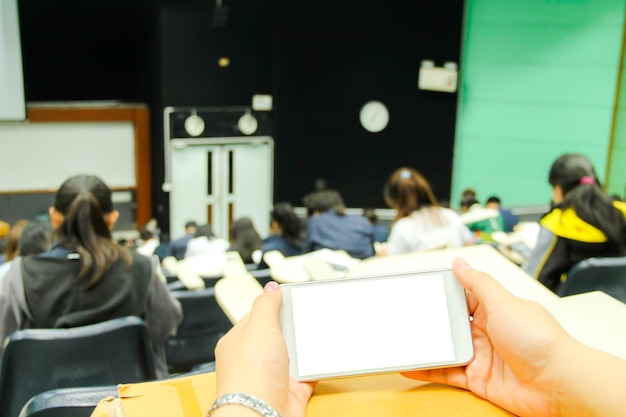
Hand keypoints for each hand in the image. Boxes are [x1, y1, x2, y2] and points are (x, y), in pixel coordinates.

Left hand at [214, 282, 314, 416]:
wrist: (260, 415)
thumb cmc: (251, 374)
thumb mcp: (258, 327)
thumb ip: (266, 305)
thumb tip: (270, 287)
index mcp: (239, 341)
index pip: (257, 316)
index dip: (274, 305)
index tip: (292, 296)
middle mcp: (254, 359)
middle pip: (278, 335)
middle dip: (293, 326)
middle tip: (310, 313)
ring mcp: (272, 376)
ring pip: (294, 354)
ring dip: (306, 347)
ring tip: (321, 332)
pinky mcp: (291, 392)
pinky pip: (308, 375)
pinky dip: (316, 367)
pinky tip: (324, 357)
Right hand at [402, 257, 573, 416]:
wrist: (559, 385)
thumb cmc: (541, 341)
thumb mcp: (504, 303)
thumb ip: (479, 284)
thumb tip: (460, 262)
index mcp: (493, 309)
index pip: (461, 296)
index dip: (442, 293)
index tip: (419, 288)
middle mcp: (485, 331)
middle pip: (449, 323)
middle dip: (429, 320)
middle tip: (403, 315)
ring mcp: (480, 355)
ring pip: (445, 348)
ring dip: (426, 345)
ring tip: (401, 340)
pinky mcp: (477, 378)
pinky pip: (447, 373)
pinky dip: (428, 370)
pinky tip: (410, 366)